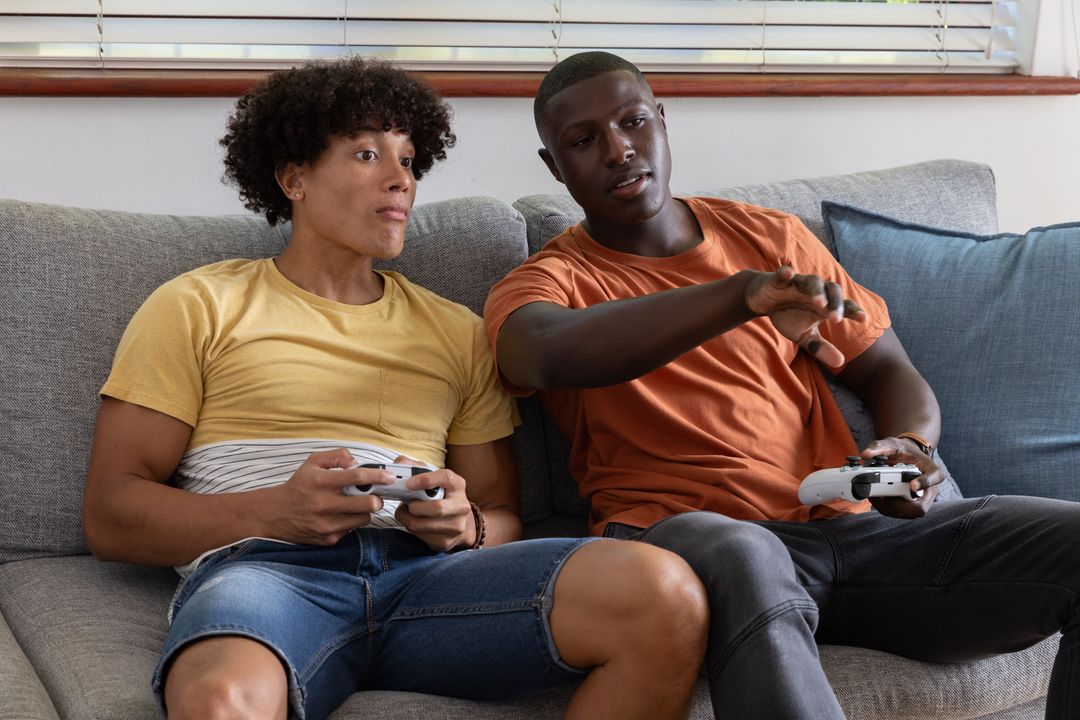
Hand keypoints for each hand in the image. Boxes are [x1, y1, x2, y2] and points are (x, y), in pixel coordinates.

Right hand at [262, 448, 385, 545]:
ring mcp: (327, 524)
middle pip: (368, 504)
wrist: (275, 514)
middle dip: (377, 498)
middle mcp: (324, 504)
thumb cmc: (298, 486)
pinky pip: (352, 530)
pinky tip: (342, 517)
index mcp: (321, 482)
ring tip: (357, 505)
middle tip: (375, 495)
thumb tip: (356, 462)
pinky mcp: (328, 539)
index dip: (378, 476)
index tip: (389, 477)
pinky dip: (351, 522)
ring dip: (365, 511)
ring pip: (364, 519)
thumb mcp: (313, 463)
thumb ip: (337, 456)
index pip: (357, 477)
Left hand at [390, 455, 476, 551]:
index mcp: (458, 485)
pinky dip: (410, 528)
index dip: (427, 479)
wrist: (459, 522)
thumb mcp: (432, 478)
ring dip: (407, 518)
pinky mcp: (446, 542)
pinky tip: (413, 522)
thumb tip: (398, 464)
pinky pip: (420, 536)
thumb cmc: (439, 495)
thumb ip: (414, 467)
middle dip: (414, 506)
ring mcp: (456, 526)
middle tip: (406, 503)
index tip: (409, 483)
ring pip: (422, 524)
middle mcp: (461, 506)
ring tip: (405, 511)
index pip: (446, 478)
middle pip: (436, 508)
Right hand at [744, 266, 865, 367]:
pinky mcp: (780, 280)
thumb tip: (841, 363)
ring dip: (817, 291)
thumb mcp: (804, 336)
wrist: (764, 301)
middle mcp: (816, 291)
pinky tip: (788, 273)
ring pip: (813, 282)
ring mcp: (798, 284)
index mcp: (824, 305)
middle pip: (833, 290)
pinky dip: (786, 273)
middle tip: (835, 318)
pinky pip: (784, 275)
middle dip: (836, 302)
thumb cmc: (788, 316)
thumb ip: (821, 348)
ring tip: (819, 303)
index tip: (863, 319)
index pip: (843, 306)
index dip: (853, 310)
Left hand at [860, 438, 942, 518]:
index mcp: (931, 469)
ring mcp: (920, 500)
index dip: (925, 483)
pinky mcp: (909, 506)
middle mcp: (929, 488)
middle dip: (899, 503)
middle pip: (920, 506)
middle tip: (884, 494)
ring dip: (890, 507)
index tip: (912, 485)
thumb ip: (880, 447)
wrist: (904, 457)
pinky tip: (876, 497)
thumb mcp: (893, 444)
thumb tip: (866, 454)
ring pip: (909, 514)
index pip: (935, 478)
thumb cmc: (902, 451)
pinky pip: (899, 513)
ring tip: (876, 494)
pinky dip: (885, 507)